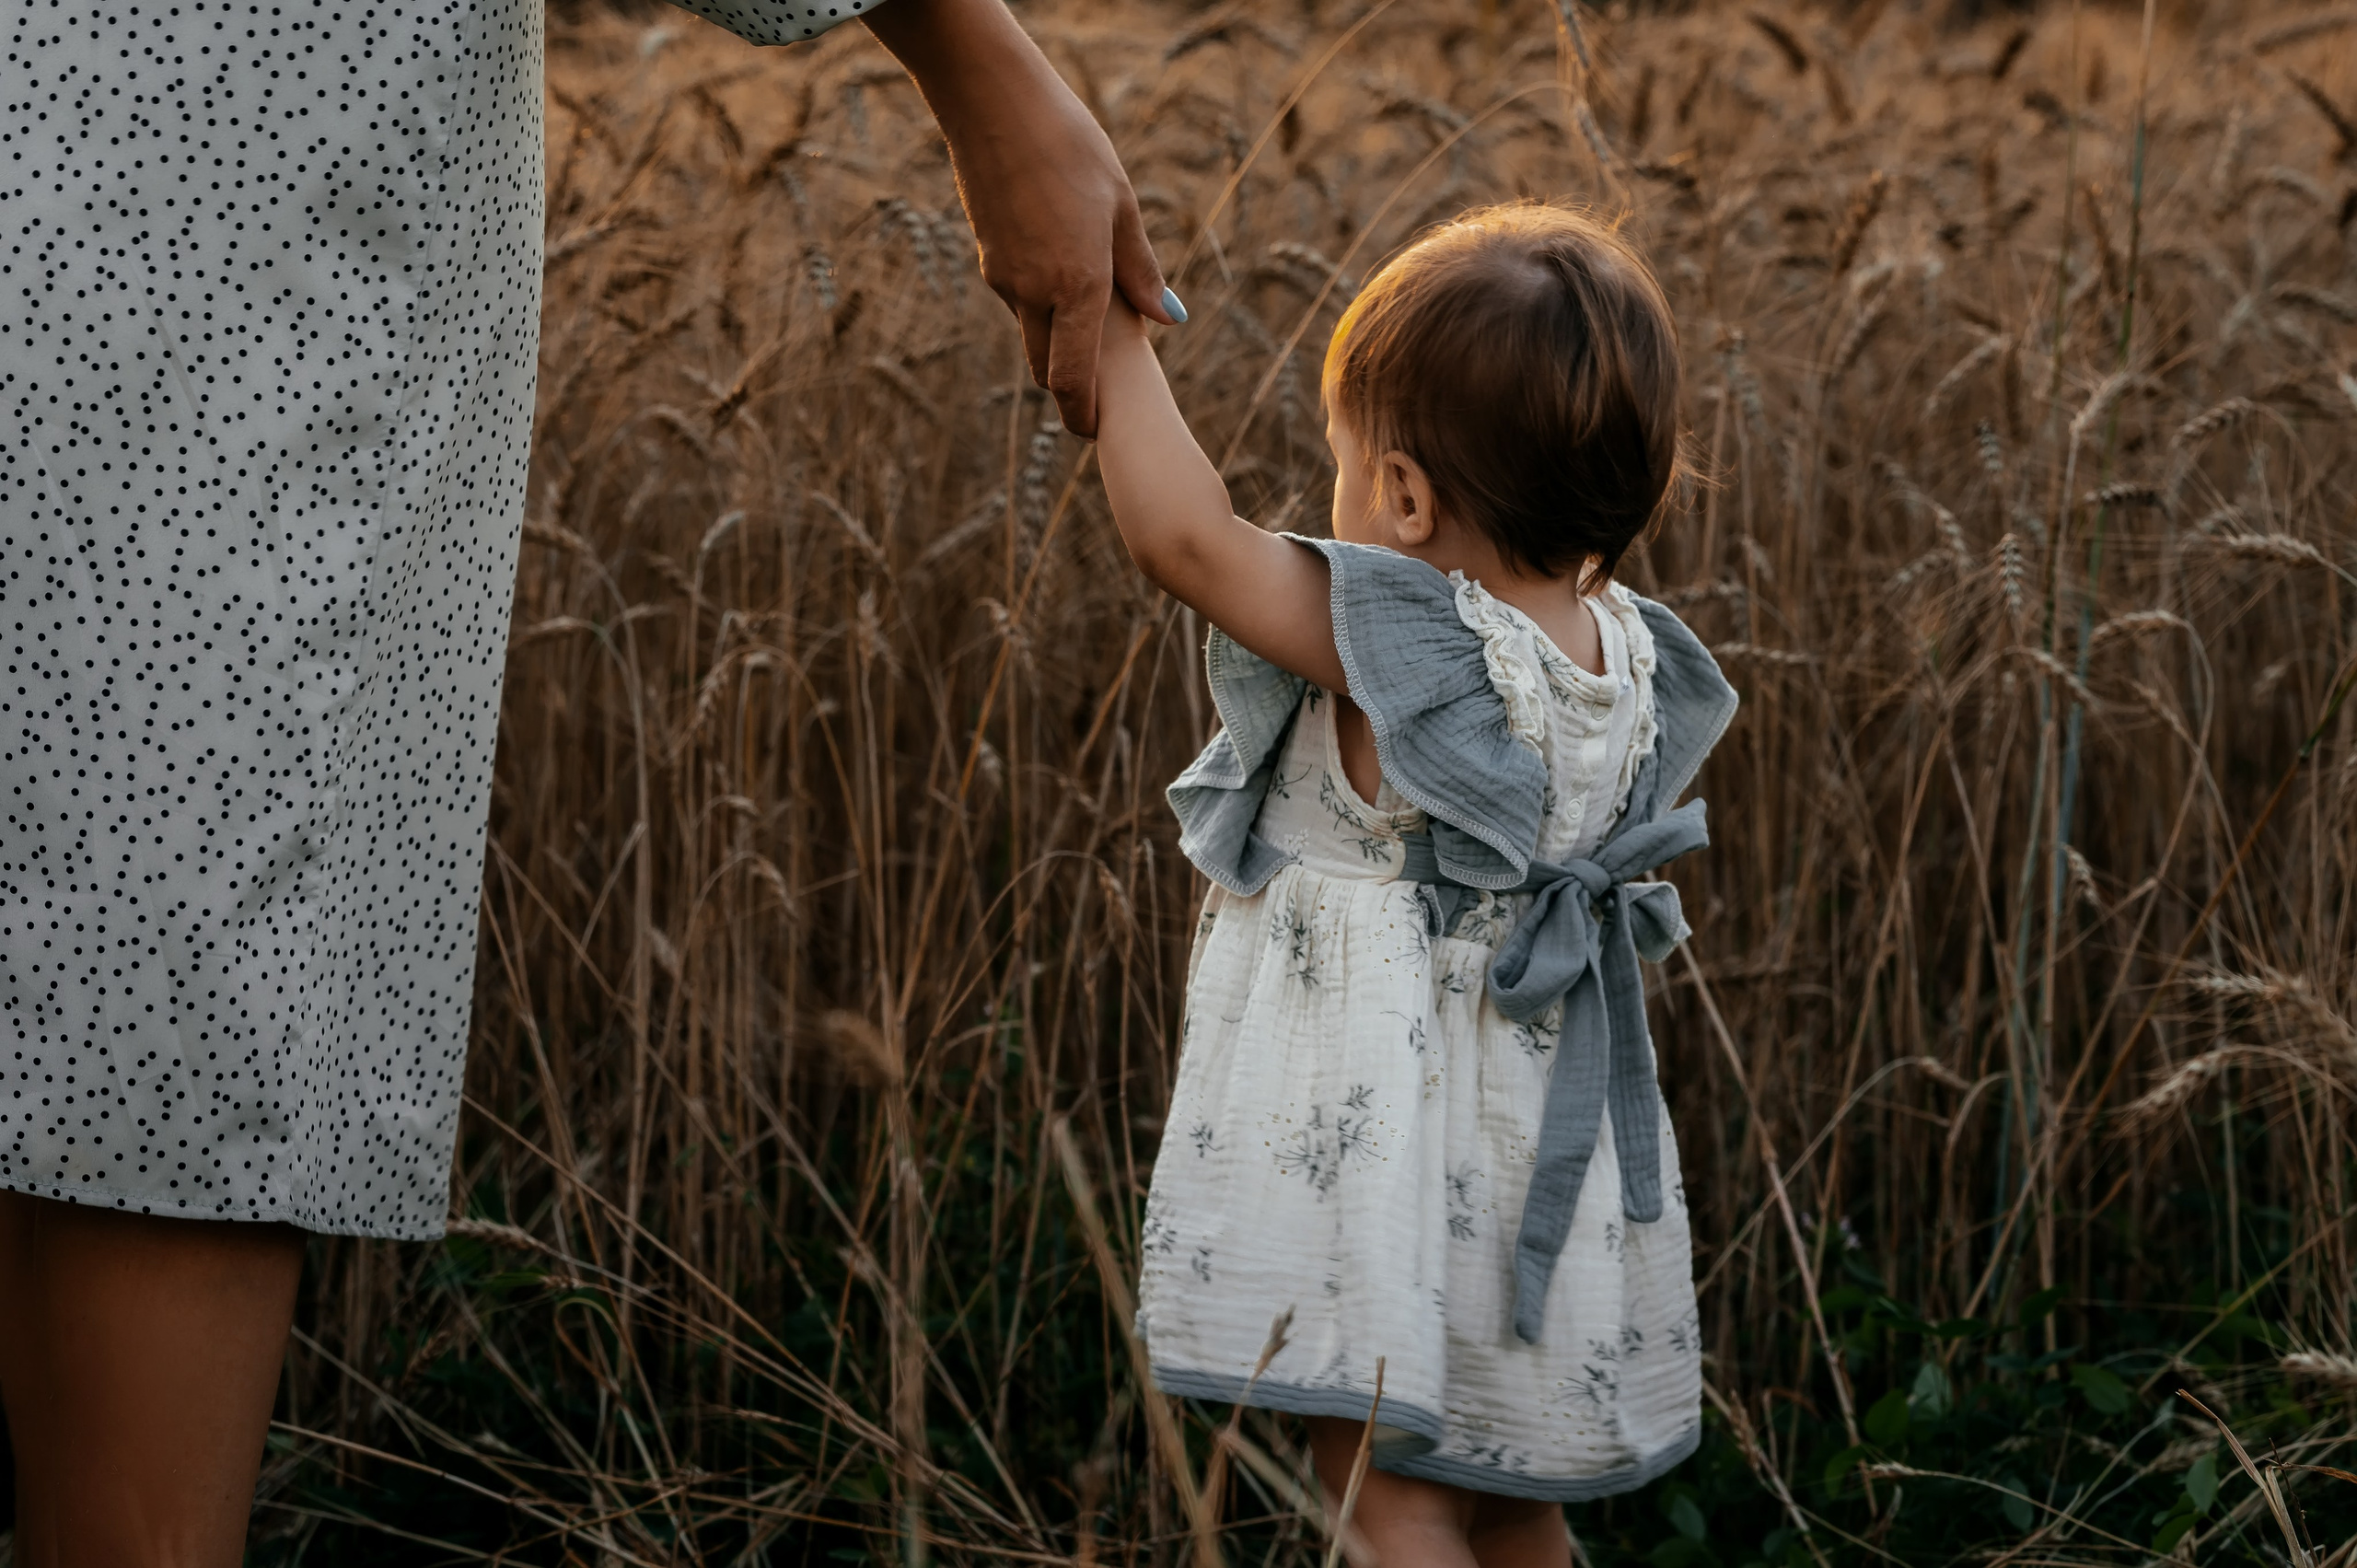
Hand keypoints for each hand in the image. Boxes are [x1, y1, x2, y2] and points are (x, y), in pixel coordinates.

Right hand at [867, 0, 1177, 436]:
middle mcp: (1034, 292)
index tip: (1094, 435)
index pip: (1074, 379)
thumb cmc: (1070, 145)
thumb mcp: (1121, 206)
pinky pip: (1018, 299)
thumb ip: (1142, 270)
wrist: (994, 103)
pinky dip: (1041, 303)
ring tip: (1089, 321)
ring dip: (1057, 340)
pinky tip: (1061, 270)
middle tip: (1094, 399)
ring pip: (1032, 332)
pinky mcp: (988, 258)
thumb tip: (1169, 320)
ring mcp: (1004, 278)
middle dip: (1070, 391)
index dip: (1083, 414)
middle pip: (1048, 369)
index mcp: (1077, 284)